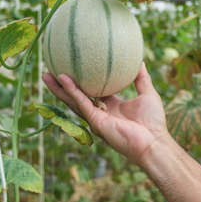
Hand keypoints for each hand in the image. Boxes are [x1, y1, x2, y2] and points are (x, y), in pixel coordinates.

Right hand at [42, 63, 169, 164]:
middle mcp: (100, 112)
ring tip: (46, 74)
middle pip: (77, 96)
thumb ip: (141, 78)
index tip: (75, 67)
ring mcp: (95, 118)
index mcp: (110, 106)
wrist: (153, 141)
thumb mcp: (147, 93)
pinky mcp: (95, 121)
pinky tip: (63, 79)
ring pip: (73, 101)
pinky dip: (72, 91)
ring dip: (59, 89)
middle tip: (52, 69)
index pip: (92, 91)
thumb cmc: (153, 122)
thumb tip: (140, 60)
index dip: (83, 80)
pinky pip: (81, 103)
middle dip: (63, 85)